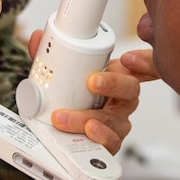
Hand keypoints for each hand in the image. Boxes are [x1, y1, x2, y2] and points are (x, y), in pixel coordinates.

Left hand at [26, 30, 159, 154]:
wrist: (67, 127)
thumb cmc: (76, 96)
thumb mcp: (65, 73)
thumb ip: (52, 56)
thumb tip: (37, 37)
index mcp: (118, 77)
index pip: (140, 67)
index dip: (143, 62)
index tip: (127, 58)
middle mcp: (122, 100)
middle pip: (130, 89)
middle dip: (112, 84)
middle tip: (91, 81)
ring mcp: (118, 122)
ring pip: (115, 119)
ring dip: (90, 116)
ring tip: (67, 115)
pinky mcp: (110, 142)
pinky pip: (112, 142)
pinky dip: (100, 137)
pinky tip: (87, 131)